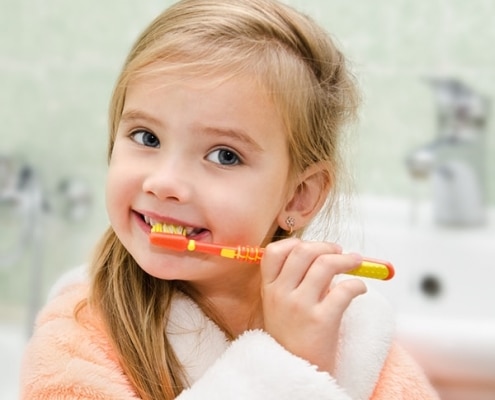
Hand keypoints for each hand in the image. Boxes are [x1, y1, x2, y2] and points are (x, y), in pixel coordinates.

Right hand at [260, 238, 366, 374]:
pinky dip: (358, 284)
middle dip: (325, 246)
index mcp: (268, 289)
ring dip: (346, 259)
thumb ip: (293, 282)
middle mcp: (280, 294)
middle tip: (339, 250)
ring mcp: (299, 306)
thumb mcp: (279, 307)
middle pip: (303, 251)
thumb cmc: (292, 338)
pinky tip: (360, 288)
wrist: (295, 374)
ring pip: (325, 264)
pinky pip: (345, 289)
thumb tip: (323, 255)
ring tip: (355, 262)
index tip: (312, 246)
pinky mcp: (321, 320)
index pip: (274, 252)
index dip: (295, 243)